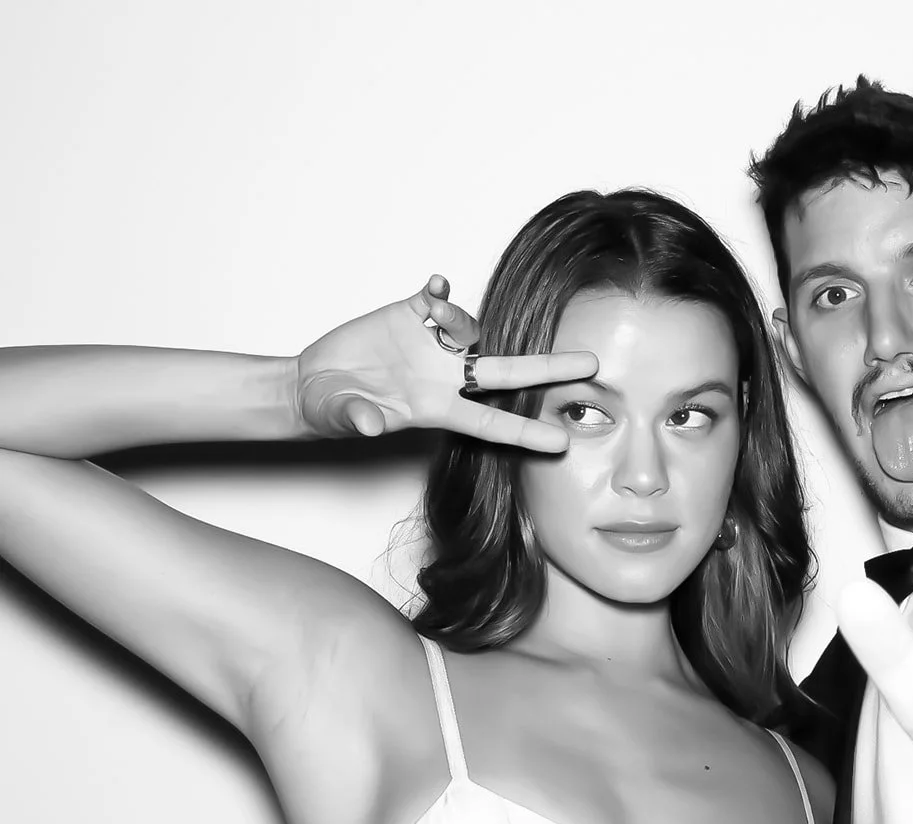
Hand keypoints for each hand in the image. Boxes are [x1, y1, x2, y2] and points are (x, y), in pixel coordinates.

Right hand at [294, 275, 596, 449]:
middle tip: (592, 364)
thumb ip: (359, 419)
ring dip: (461, 318)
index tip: (562, 442)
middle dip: (550, 368)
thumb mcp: (343, 416)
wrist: (311, 382)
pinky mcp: (407, 316)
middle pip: (507, 373)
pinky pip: (435, 299)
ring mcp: (429, 346)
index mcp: (436, 409)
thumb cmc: (332, 409)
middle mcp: (444, 378)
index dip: (525, 432)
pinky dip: (439, 291)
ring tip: (435, 312)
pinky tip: (434, 284)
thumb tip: (371, 424)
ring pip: (470, 329)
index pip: (490, 424)